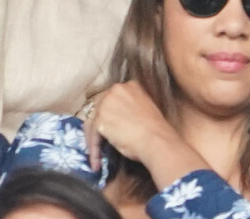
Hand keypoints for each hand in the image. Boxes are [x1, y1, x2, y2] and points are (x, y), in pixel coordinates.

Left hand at [88, 81, 210, 189]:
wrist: (156, 139)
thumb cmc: (155, 129)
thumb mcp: (144, 108)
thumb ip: (129, 107)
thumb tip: (118, 119)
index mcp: (129, 86)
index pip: (110, 99)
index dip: (108, 115)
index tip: (108, 128)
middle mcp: (116, 90)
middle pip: (98, 109)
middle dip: (96, 127)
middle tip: (99, 143)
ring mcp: (107, 103)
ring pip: (92, 123)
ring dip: (94, 141)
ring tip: (97, 157)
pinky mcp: (100, 119)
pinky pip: (93, 136)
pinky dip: (93, 150)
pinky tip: (97, 162)